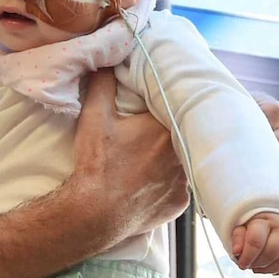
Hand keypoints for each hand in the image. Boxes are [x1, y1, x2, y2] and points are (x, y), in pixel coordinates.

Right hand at [75, 69, 189, 236]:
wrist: (95, 214)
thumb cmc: (96, 165)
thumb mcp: (94, 117)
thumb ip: (103, 84)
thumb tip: (108, 63)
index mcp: (166, 127)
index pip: (172, 107)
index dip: (162, 105)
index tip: (152, 107)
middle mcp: (182, 153)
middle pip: (180, 133)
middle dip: (167, 131)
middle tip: (149, 134)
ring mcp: (184, 181)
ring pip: (182, 160)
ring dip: (169, 157)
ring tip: (147, 159)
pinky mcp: (180, 203)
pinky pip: (179, 186)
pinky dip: (166, 182)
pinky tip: (148, 182)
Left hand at [231, 212, 278, 275]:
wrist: (275, 220)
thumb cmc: (254, 226)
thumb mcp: (241, 227)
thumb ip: (238, 238)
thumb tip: (237, 252)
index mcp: (265, 221)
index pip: (257, 241)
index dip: (247, 256)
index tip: (241, 264)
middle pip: (272, 251)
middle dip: (258, 263)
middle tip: (249, 265)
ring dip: (268, 269)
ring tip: (257, 267)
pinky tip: (269, 268)